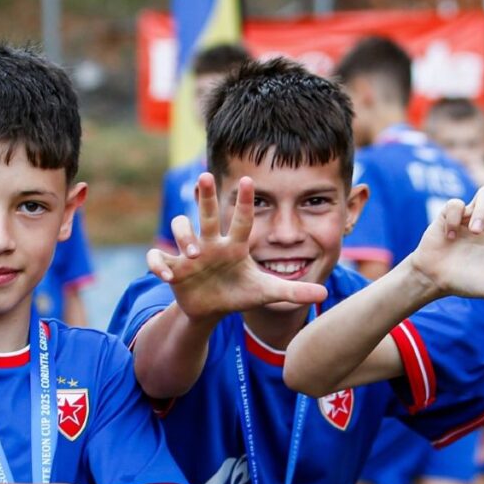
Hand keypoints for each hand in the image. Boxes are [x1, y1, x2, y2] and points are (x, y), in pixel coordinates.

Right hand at [146, 173, 327, 320]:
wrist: (212, 308)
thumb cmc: (240, 293)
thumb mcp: (266, 293)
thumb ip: (294, 291)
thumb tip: (324, 293)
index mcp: (235, 246)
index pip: (243, 220)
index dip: (247, 202)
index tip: (250, 180)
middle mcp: (211, 242)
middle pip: (208, 213)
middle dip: (205, 195)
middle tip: (204, 176)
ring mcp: (189, 253)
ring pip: (181, 228)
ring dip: (183, 235)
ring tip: (191, 252)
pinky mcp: (173, 267)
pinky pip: (159, 259)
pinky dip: (159, 264)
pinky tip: (167, 275)